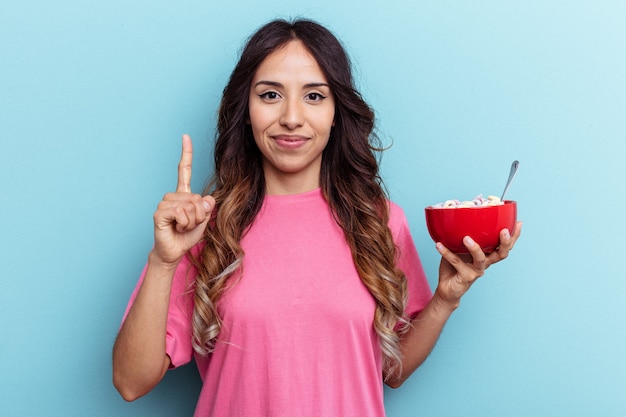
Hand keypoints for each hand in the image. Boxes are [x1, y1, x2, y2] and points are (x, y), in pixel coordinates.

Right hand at [151, 134, 214, 265]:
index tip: (185, 136)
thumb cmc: (187, 235)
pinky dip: (184, 224)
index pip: (185, 170)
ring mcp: (165, 203)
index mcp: (184, 194)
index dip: (186, 153)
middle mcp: (173, 195)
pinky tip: (176, 228)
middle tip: (189, 225)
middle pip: (198, 199)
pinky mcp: (160, 213)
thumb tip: (207, 199)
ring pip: (190, 206)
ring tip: (182, 227)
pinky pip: (181, 213)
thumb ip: (208, 207)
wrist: (174, 251)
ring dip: (192, 221)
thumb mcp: (204, 219)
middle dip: (199, 216)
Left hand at [434, 221, 522, 306]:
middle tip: (503, 230)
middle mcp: (485, 263)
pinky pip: (456, 263)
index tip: (518, 223)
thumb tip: (459, 216)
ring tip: (466, 238)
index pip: (504, 246)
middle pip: (501, 254)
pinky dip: (446, 252)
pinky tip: (438, 244)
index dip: (514, 236)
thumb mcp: (460, 248)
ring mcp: (476, 271)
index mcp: (488, 256)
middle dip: (505, 242)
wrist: (447, 288)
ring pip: (480, 259)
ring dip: (474, 248)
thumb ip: (463, 235)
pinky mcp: (465, 277)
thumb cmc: (455, 267)